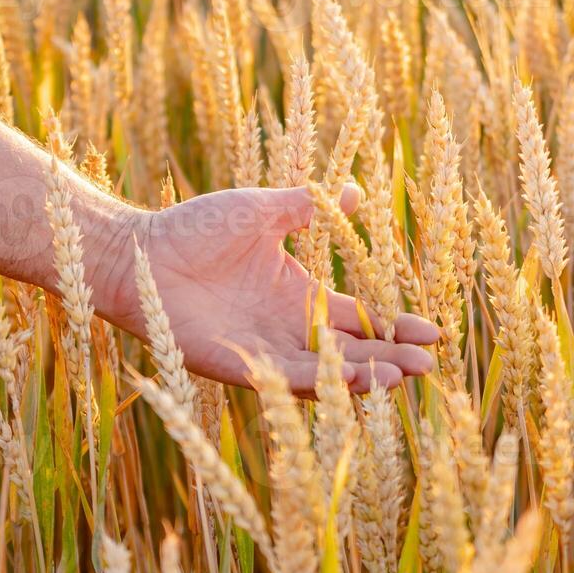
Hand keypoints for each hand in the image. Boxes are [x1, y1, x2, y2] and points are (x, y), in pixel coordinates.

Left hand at [115, 184, 438, 394]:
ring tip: (402, 375)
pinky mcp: (239, 366)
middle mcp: (287, 329)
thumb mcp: (262, 211)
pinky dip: (320, 380)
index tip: (434, 330)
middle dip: (392, 359)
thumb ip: (307, 208)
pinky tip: (352, 377)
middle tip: (431, 365)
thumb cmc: (194, 228)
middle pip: (352, 352)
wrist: (139, 253)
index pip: (359, 318)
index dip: (395, 326)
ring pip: (326, 373)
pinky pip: (285, 378)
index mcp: (298, 295)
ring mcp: (264, 351)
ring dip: (365, 376)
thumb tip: (354, 192)